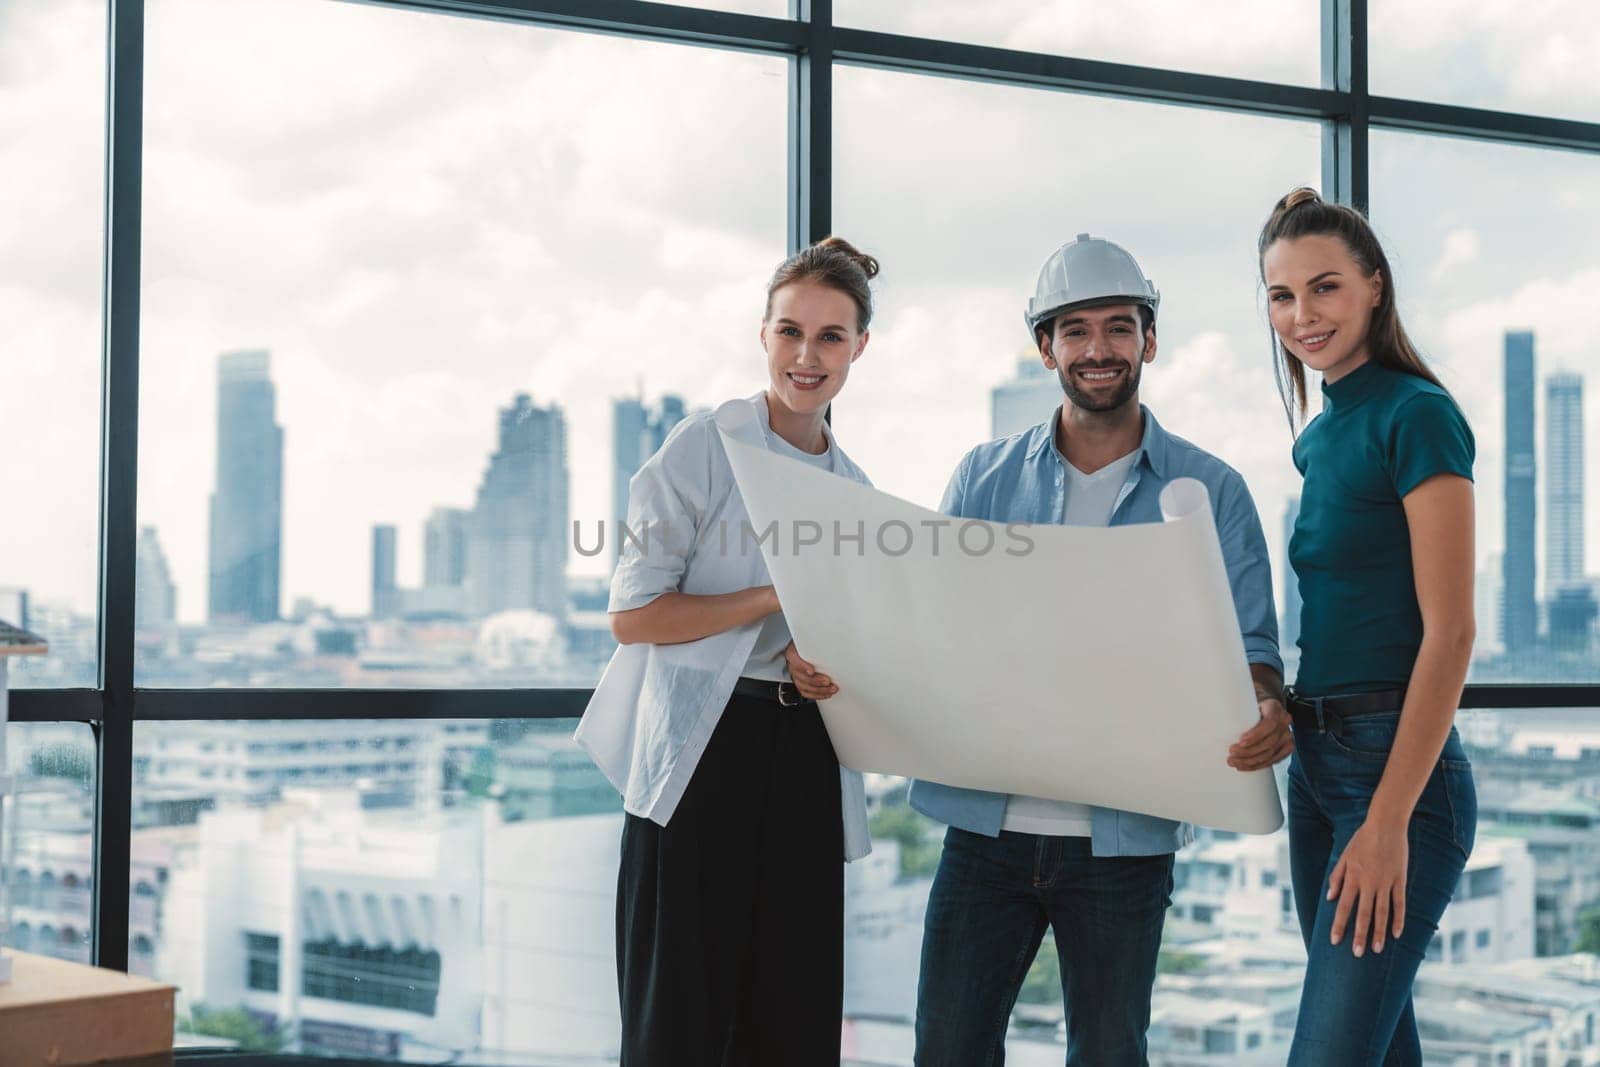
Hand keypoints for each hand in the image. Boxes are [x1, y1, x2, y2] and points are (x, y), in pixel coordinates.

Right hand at [784, 640, 837, 700]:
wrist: (806, 646)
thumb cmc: (809, 643)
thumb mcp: (811, 639)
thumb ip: (819, 640)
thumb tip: (834, 638)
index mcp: (793, 651)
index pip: (793, 659)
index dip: (802, 666)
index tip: (811, 671)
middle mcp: (792, 664)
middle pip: (800, 676)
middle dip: (815, 681)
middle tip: (828, 681)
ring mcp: (796, 675)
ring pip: (803, 686)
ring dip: (819, 690)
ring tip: (832, 688)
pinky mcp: (800, 682)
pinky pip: (806, 692)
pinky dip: (817, 695)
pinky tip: (827, 693)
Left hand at [1227, 697, 1292, 770]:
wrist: (1265, 705)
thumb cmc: (1250, 702)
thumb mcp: (1243, 698)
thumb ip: (1233, 703)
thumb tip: (1210, 708)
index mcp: (1274, 707)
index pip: (1269, 723)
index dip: (1256, 735)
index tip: (1240, 741)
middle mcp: (1284, 721)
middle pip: (1269, 742)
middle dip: (1249, 751)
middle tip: (1231, 754)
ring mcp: (1287, 734)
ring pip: (1270, 753)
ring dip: (1251, 761)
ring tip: (1234, 762)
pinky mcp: (1287, 746)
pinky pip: (1274, 759)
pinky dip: (1259, 765)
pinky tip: (1246, 766)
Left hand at [1328, 817, 1407, 956]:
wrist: (1385, 825)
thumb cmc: (1362, 840)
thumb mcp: (1344, 856)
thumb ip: (1336, 877)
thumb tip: (1330, 898)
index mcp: (1352, 878)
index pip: (1344, 906)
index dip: (1339, 925)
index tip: (1335, 941)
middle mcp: (1368, 883)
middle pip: (1363, 914)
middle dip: (1359, 935)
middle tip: (1357, 954)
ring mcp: (1385, 883)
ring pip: (1382, 913)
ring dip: (1379, 933)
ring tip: (1377, 950)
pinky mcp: (1400, 880)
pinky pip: (1400, 904)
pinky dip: (1399, 919)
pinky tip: (1398, 934)